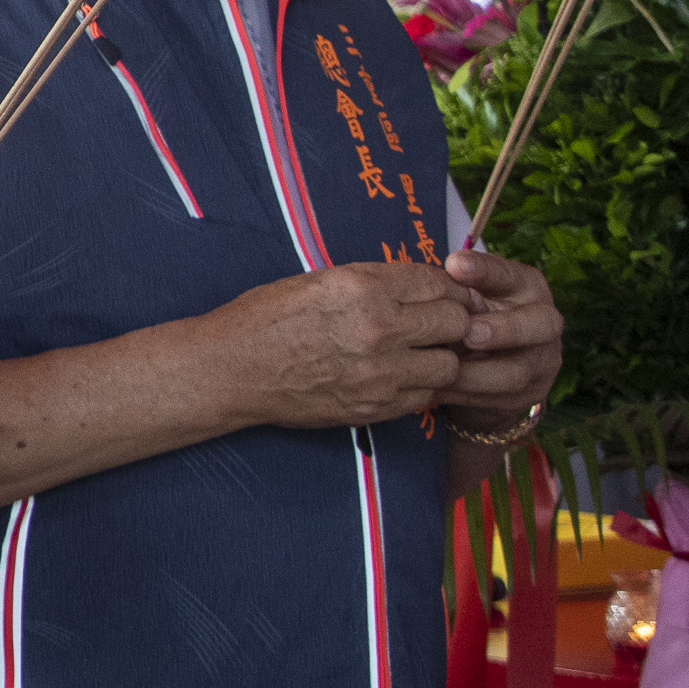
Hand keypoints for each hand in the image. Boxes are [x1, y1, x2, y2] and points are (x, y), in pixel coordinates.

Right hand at [208, 258, 470, 428]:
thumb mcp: (319, 280)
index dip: (449, 288)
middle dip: (453, 320)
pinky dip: (420, 385)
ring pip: (449, 364)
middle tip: (440, 324)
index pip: (438, 283)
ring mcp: (381, 372)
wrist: (232, 369)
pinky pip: (425, 395)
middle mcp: (379, 328)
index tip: (446, 294)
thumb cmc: (266, 318)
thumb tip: (422, 287)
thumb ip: (374, 283)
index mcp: (363, 287)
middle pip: (456, 322)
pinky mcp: (376, 406)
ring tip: (421, 353)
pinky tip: (401, 375)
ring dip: (441, 357)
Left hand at [442, 245, 563, 424]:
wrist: (489, 364)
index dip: (485, 269)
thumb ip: (454, 288)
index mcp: (526, 287)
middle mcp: (543, 323)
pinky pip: (496, 399)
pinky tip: (432, 387)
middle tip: (469, 332)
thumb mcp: (465, 294)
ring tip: (439, 366)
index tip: (454, 264)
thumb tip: (426, 277)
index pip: (511, 275)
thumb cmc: (470, 313)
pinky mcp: (526, 396)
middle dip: (504, 330)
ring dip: (473, 371)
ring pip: (516, 372)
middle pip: (540, 325)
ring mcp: (540, 363)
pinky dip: (462, 393)